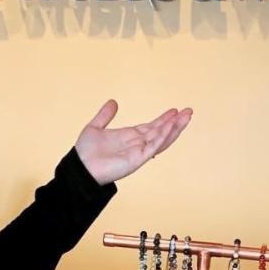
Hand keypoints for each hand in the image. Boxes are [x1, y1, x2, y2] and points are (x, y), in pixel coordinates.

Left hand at [74, 100, 192, 185]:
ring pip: (161, 138)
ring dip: (174, 128)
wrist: (80, 168)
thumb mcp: (95, 127)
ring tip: (186, 117)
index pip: (151, 127)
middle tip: (188, 111)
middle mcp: (136, 144)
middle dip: (175, 122)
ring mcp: (138, 152)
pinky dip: (163, 136)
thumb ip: (105, 115)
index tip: (174, 110)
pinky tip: (171, 126)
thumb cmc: (85, 152)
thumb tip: (113, 102)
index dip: (163, 119)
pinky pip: (153, 146)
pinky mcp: (137, 159)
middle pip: (160, 131)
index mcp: (129, 137)